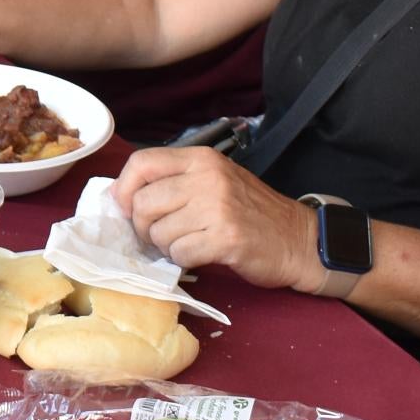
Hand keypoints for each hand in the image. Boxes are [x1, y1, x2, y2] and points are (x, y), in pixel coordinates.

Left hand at [110, 147, 320, 292]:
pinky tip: (201, 255)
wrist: (299, 240)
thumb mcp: (214, 182)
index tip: (125, 208)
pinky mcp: (226, 238)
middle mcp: (207, 178)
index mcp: (201, 159)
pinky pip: (180, 253)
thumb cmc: (250, 213)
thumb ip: (174, 182)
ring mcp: (217, 207)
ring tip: (188, 243)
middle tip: (159, 236)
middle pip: (143, 202)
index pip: (142, 162)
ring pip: (158, 232)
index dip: (123, 188)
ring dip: (166, 246)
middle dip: (143, 226)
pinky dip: (183, 260)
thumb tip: (120, 197)